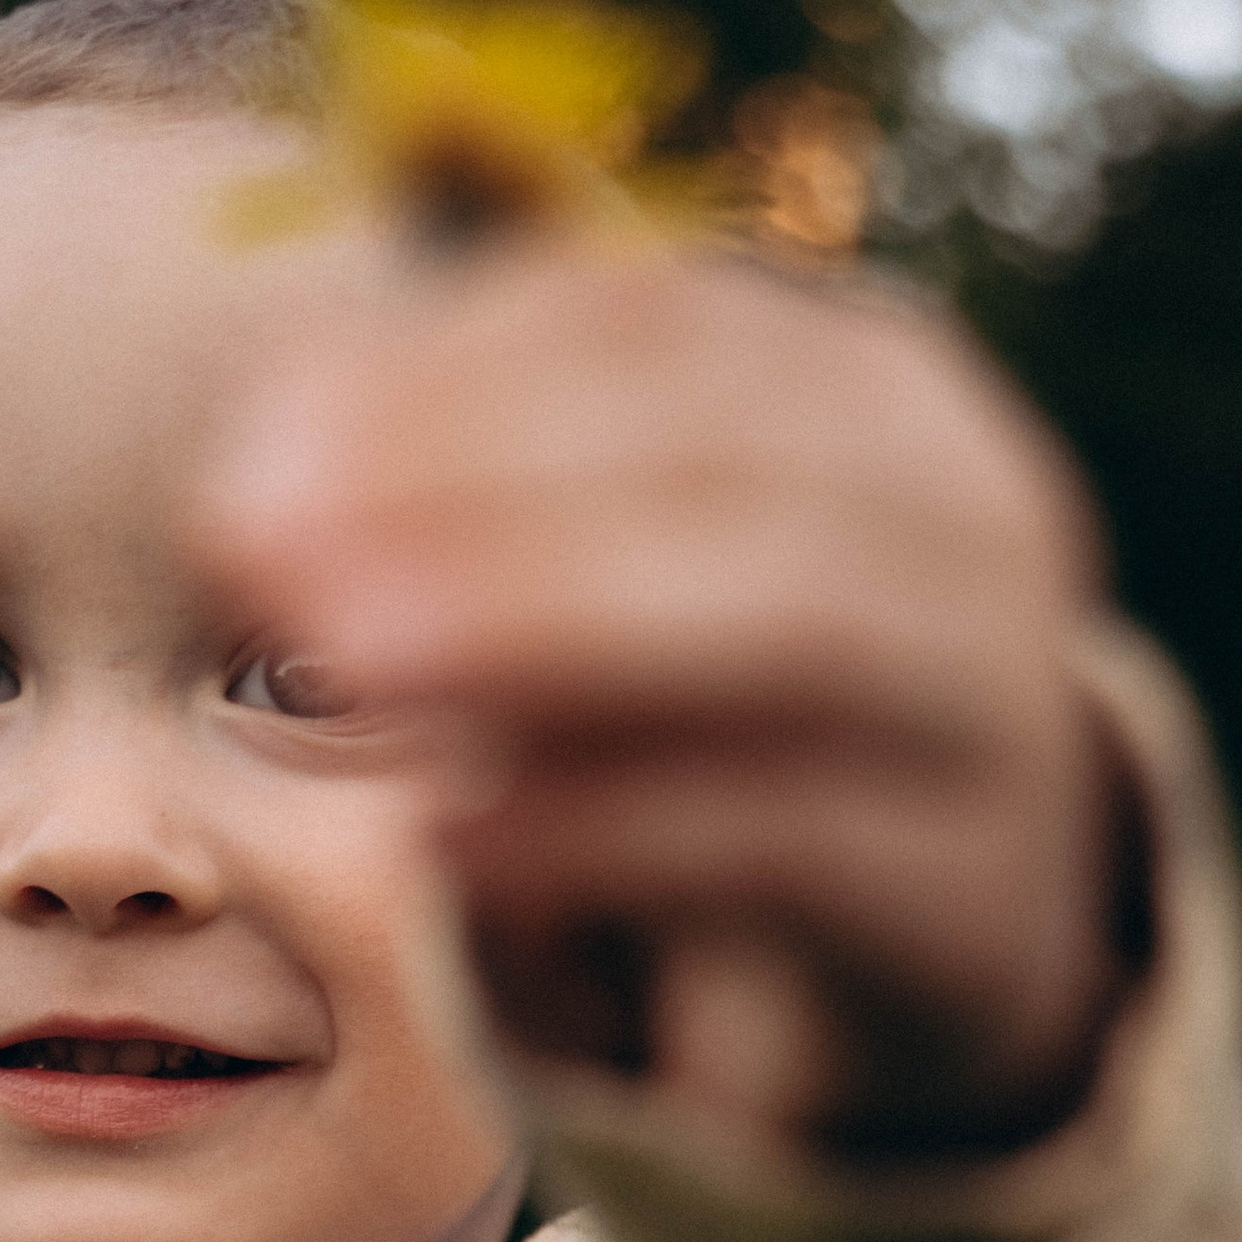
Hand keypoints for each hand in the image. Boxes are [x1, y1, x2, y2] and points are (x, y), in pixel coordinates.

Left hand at [200, 238, 1127, 1156]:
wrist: (969, 921)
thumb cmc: (742, 718)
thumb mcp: (620, 585)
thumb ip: (471, 515)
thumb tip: (255, 505)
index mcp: (863, 381)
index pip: (651, 320)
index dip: (445, 373)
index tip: (249, 454)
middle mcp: (958, 505)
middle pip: (730, 447)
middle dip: (478, 484)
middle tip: (259, 546)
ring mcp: (993, 692)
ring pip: (795, 616)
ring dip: (551, 619)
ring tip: (350, 660)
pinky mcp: (967, 884)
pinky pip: (789, 839)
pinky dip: (608, 831)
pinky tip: (450, 846)